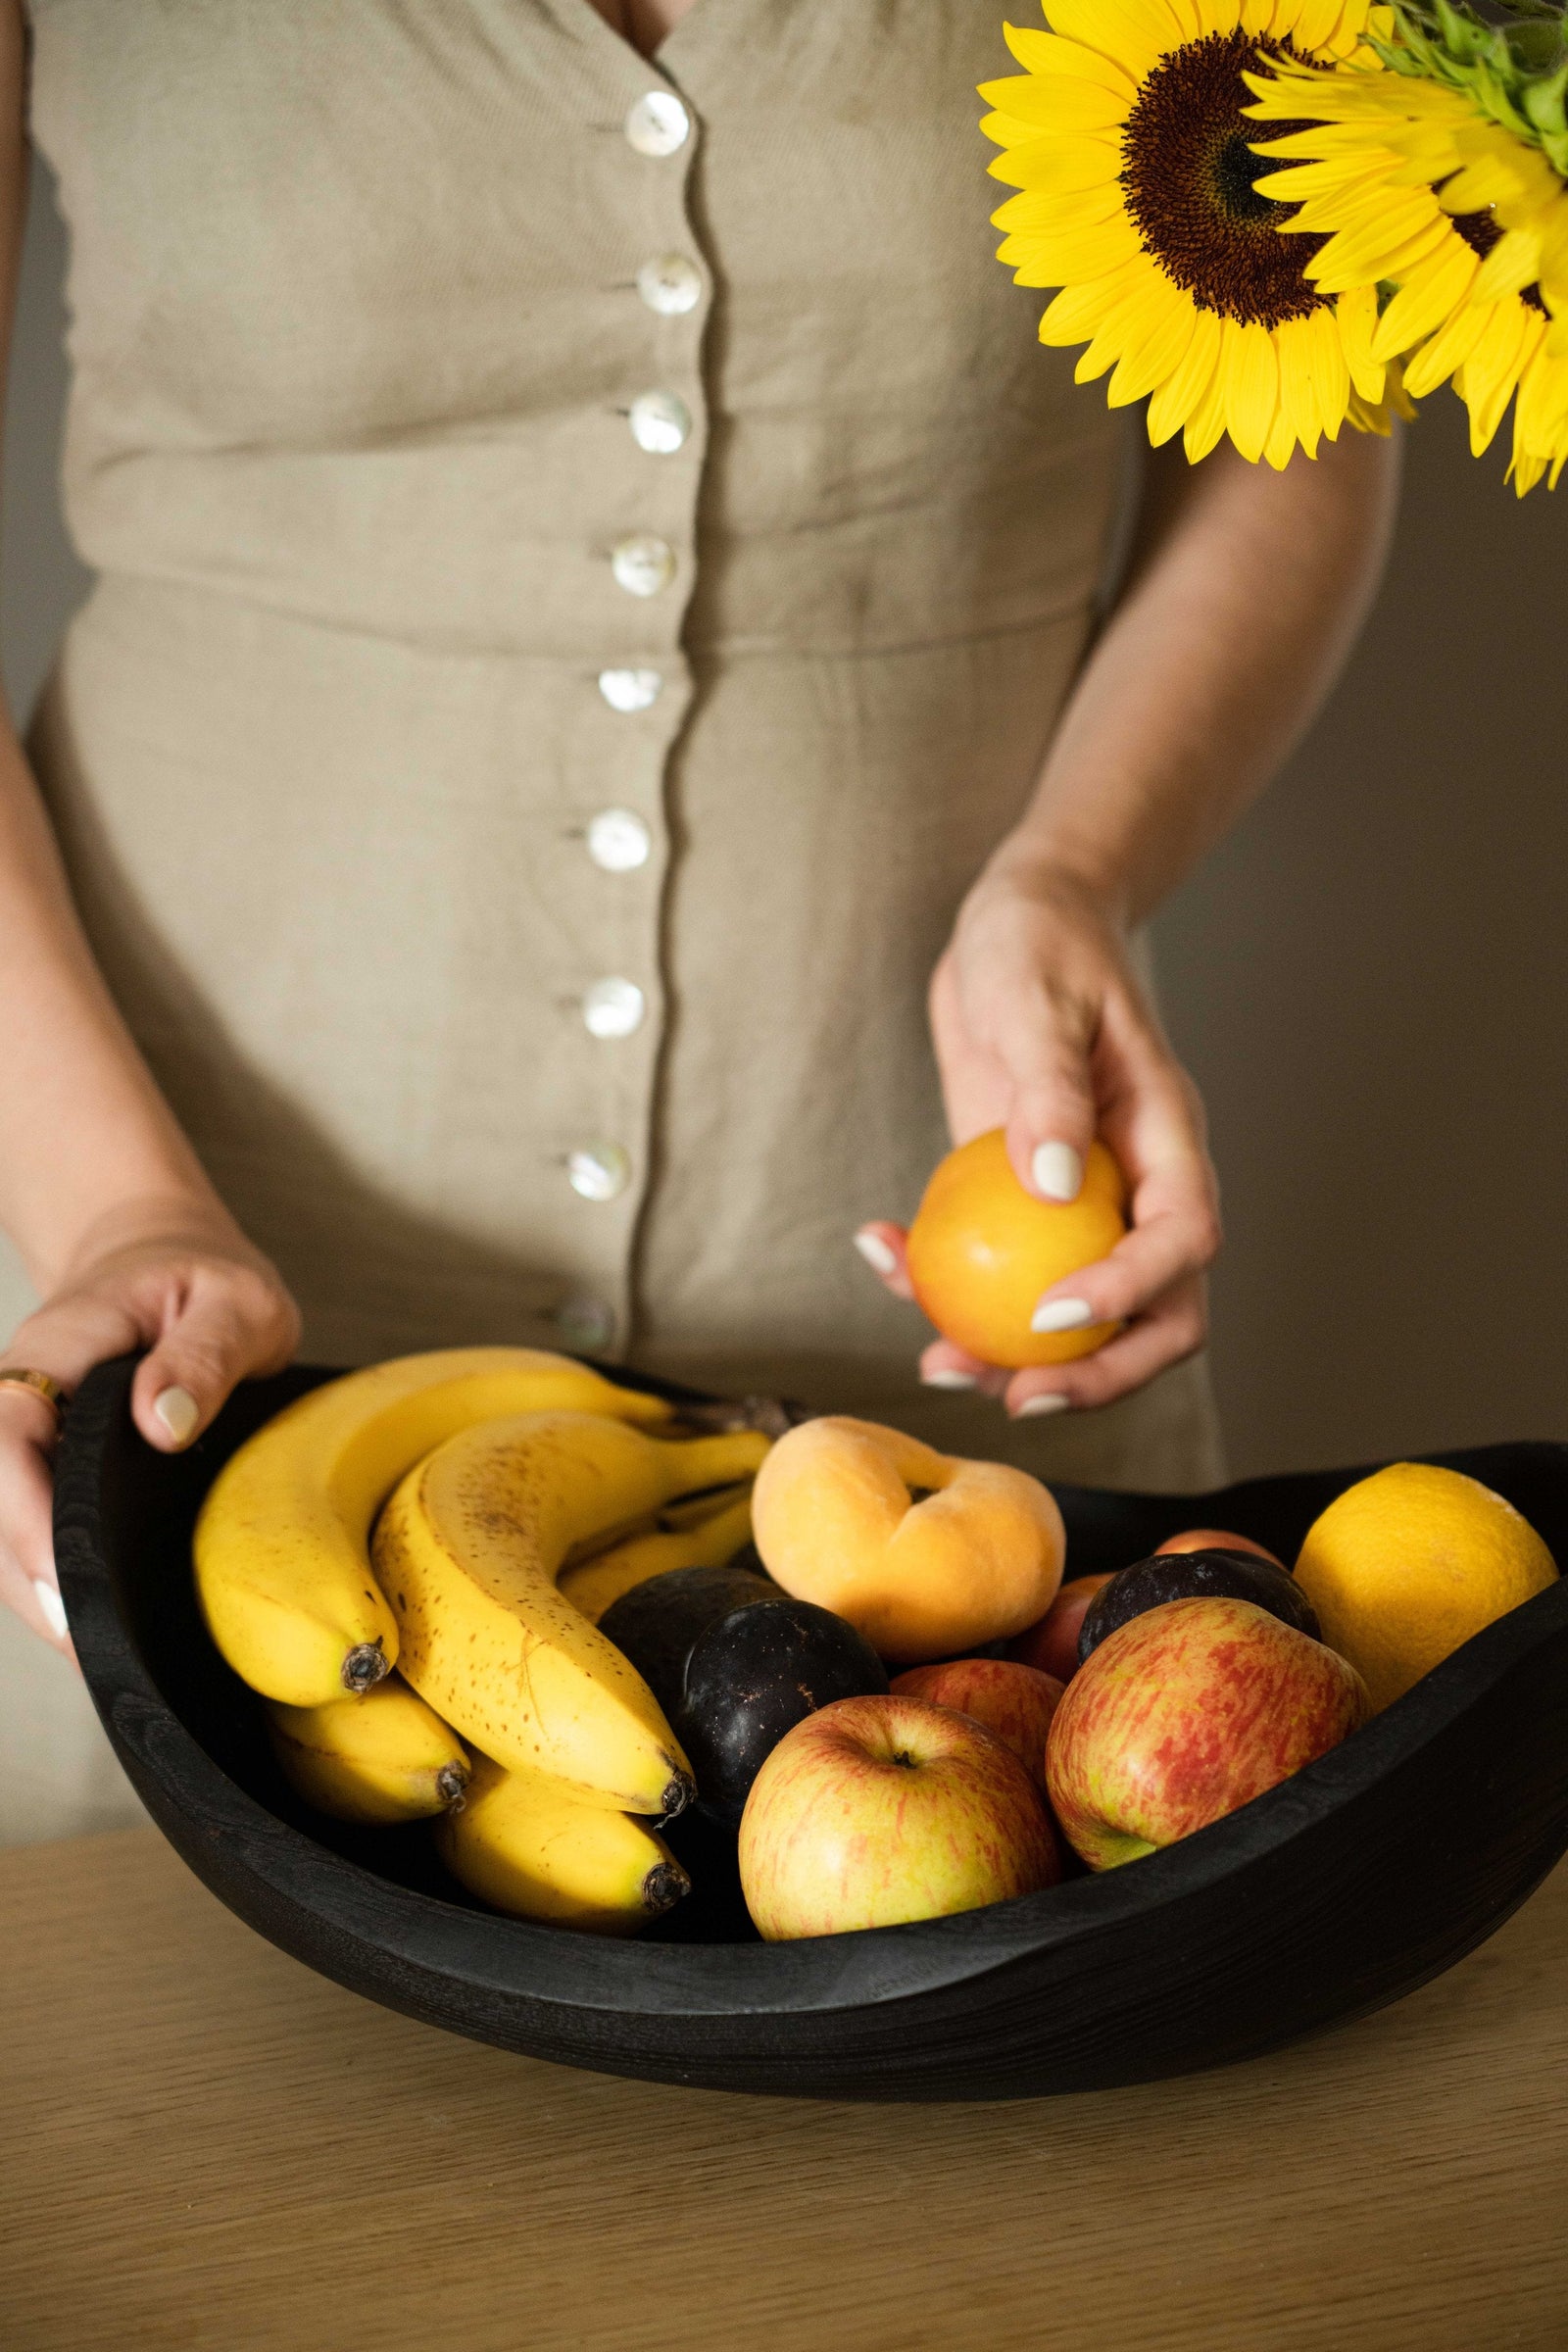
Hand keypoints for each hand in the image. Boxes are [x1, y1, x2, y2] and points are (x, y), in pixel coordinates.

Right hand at [0, 1202, 299, 1655]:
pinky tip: (91, 1621)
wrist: (166, 1254)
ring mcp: (28, 1428)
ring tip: (92, 1654)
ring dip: (36, 1586)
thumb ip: (203, 1356)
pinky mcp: (44, 1458)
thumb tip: (160, 1422)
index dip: (24, 1512)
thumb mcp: (235, 1301)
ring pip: (4, 1519)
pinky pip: (30, 1519)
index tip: (63, 1578)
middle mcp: (24, 1391)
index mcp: (59, 1346)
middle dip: (28, 1575)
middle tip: (87, 1647)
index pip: (11, 1431)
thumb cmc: (204, 1278)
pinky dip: (52, 1571)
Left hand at [856, 862, 1220, 1417]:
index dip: (1131, 1293)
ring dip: (1012, 1356)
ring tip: (935, 1363)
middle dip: (1095, 1374)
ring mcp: (1083, 1201)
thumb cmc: (1038, 941)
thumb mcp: (1036, 998)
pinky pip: (997, 1267)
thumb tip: (1050, 1184)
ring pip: (1077, 1314)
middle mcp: (1136, 1182)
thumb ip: (1047, 1087)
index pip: (1183, 1238)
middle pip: (1155, 1311)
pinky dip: (942, 1282)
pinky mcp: (1021, 1203)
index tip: (1053, 1318)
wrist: (1017, 921)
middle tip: (1011, 1398)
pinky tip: (883, 1257)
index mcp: (1165, 1136)